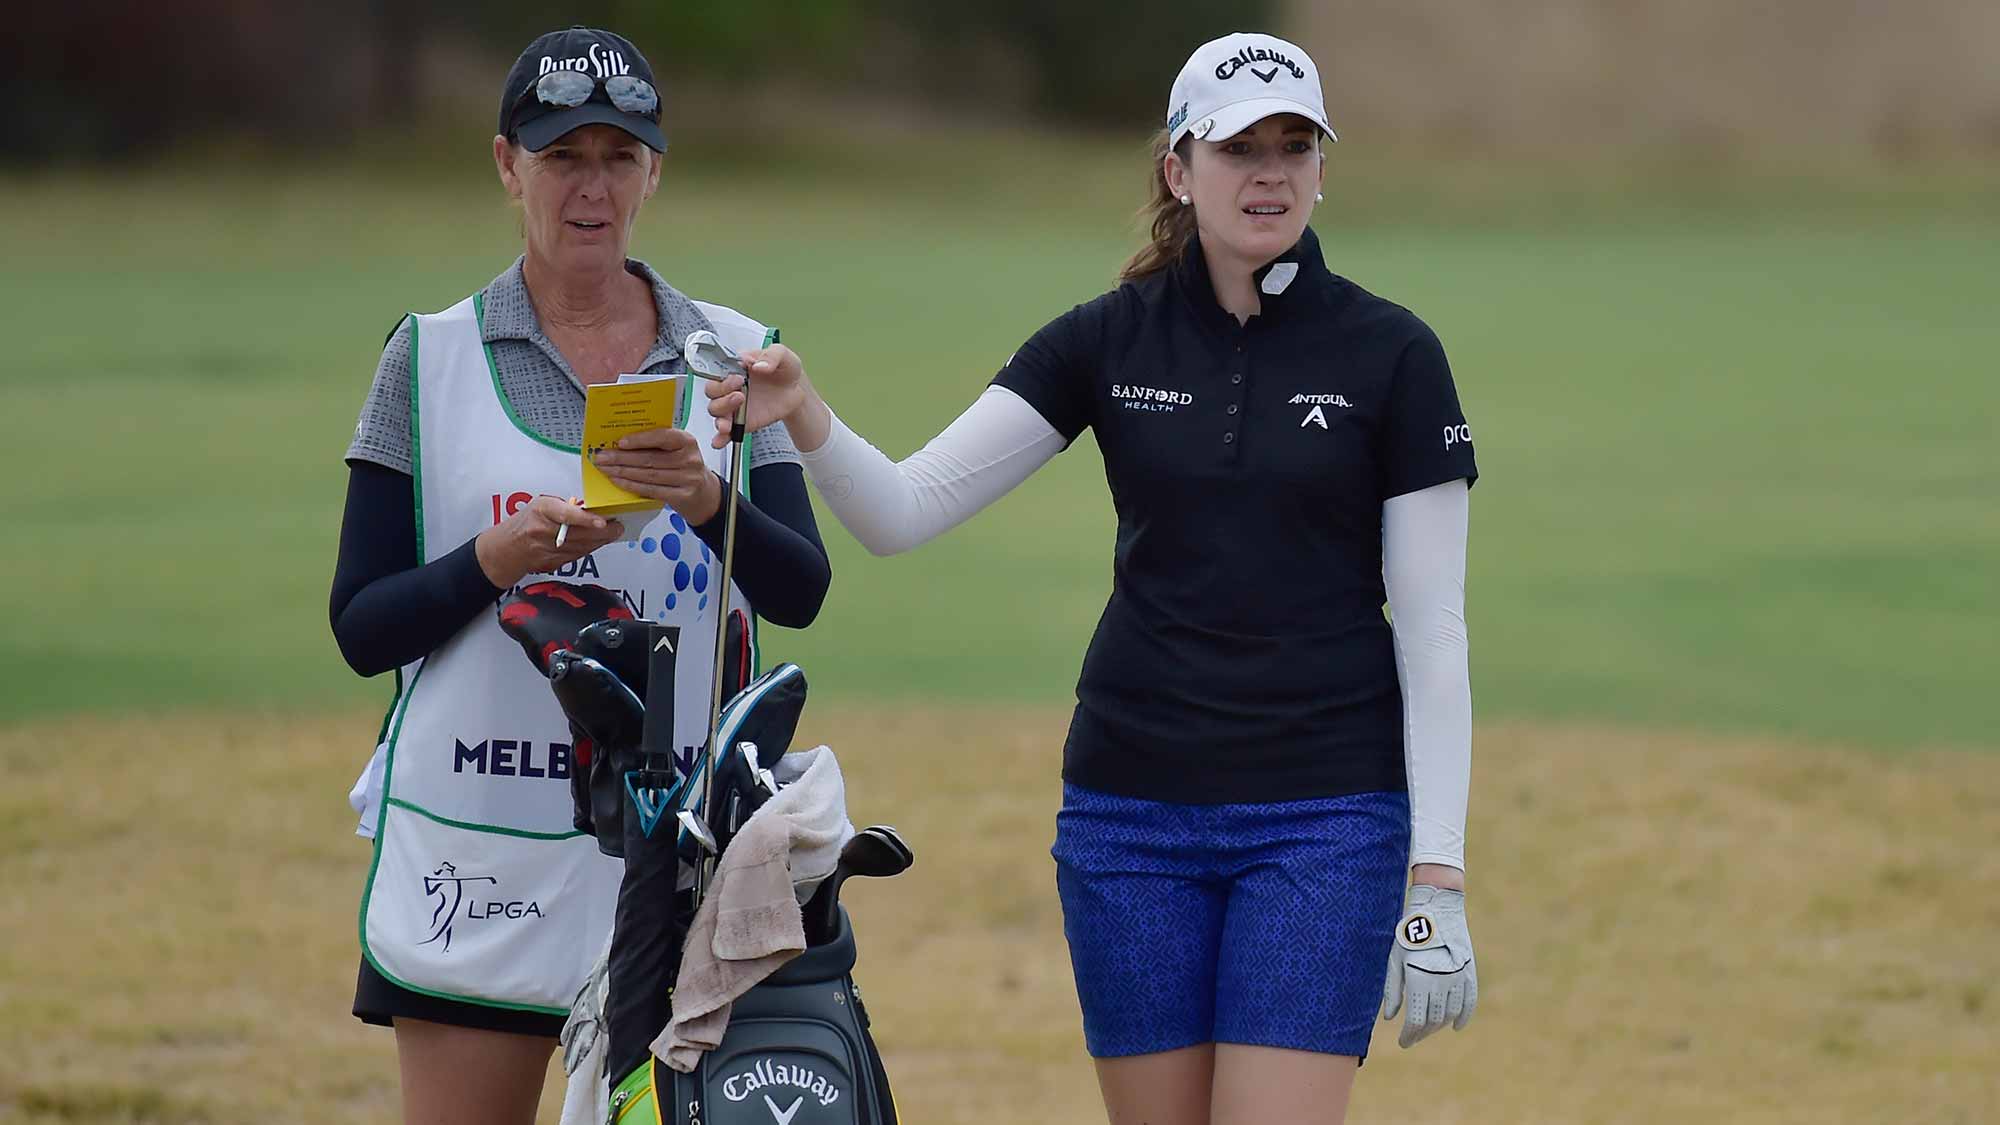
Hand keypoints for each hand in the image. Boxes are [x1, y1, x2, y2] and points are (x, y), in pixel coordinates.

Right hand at [475, 494, 622, 588]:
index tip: (603, 521)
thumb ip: (565, 507)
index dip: (586, 519)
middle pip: (580, 534)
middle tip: (618, 526)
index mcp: (541, 511)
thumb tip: (592, 508)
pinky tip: (599, 542)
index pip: (566, 515)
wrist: (507, 548)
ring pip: (583, 547)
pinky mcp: (553, 562)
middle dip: (604, 531)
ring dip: (601, 540)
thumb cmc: (527, 521)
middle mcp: (544, 531)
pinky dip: (591, 548)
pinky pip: (578, 555)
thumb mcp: (542, 504)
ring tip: (614, 532)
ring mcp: (548, 549)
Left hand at [591, 427, 722, 522]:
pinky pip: (651, 490)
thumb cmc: (683, 465)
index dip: (640, 440)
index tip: (619, 442)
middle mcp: (689, 459)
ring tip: (605, 469)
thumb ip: (656, 443)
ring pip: (648, 475)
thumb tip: (621, 441)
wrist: (703, 492)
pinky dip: (631, 485)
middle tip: (602, 457)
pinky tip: (618, 481)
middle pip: (650, 459)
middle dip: (621, 458)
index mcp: (686, 441)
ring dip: (622, 472)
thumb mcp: (676, 449)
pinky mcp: (681, 496)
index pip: (662, 437)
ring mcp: (687, 479)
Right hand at [705, 344, 819, 448]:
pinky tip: (720, 440)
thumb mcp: (782, 355)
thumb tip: (757, 364)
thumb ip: (771, 356)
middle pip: (712, 393)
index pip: (717, 372)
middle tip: (740, 395)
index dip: (723, 378)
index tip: (738, 379)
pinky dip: (720, 438)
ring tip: (733, 416)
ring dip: (721, 416)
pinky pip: (726, 432)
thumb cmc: (784, 369)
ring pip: (716, 412)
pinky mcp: (741, 422)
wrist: (796, 390)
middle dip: (722, 396)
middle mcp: (730, 387)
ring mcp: (734, 406)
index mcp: (735, 369)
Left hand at [1381, 885, 1477, 1047]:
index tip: (1403, 1042)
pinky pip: (1469, 1003)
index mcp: (1419, 979)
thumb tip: (1391, 1018)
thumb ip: (1392, 990)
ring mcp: (1458, 978)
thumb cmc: (1409, 934)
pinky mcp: (1470, 973)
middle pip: (1433, 1021)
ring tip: (1428, 1029)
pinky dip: (1463, 1017)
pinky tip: (1456, 1026)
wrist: (1438, 910)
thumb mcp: (1395, 959)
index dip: (1409, 1035)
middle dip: (1422, 1033)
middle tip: (1413, 1037)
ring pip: (1450, 1014)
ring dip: (1439, 1026)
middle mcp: (1441, 982)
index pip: (1416, 1020)